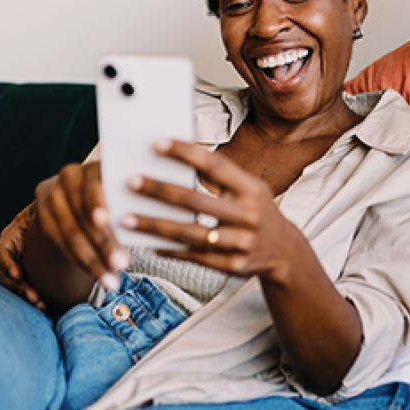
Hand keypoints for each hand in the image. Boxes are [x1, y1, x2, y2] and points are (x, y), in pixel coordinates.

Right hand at [0, 203, 44, 310]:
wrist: (59, 216)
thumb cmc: (50, 209)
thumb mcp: (42, 209)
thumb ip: (41, 212)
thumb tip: (46, 209)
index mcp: (12, 236)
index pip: (1, 253)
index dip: (7, 264)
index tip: (18, 273)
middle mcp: (12, 254)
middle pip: (7, 276)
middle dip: (19, 287)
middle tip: (35, 297)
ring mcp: (19, 265)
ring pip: (15, 286)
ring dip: (26, 296)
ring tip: (41, 304)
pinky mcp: (30, 276)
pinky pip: (26, 290)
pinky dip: (34, 299)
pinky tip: (46, 306)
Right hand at [32, 162, 129, 291]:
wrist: (85, 198)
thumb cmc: (119, 199)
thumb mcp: (125, 196)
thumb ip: (129, 205)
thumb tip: (143, 223)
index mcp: (94, 166)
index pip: (93, 185)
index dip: (97, 203)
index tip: (105, 220)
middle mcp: (69, 176)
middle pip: (83, 214)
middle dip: (103, 243)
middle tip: (121, 265)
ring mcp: (52, 195)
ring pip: (70, 232)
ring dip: (92, 260)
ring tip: (111, 280)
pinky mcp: (43, 214)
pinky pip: (60, 242)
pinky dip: (80, 261)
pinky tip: (98, 275)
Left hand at [122, 139, 308, 281]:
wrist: (284, 251)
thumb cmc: (256, 210)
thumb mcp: (250, 188)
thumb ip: (220, 177)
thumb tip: (176, 160)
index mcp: (251, 189)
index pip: (216, 166)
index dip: (186, 153)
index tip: (158, 144)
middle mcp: (248, 215)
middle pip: (196, 201)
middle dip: (160, 191)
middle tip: (131, 182)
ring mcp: (240, 243)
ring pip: (190, 233)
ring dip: (155, 226)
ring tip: (126, 218)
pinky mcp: (232, 266)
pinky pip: (194, 257)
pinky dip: (170, 250)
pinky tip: (148, 243)